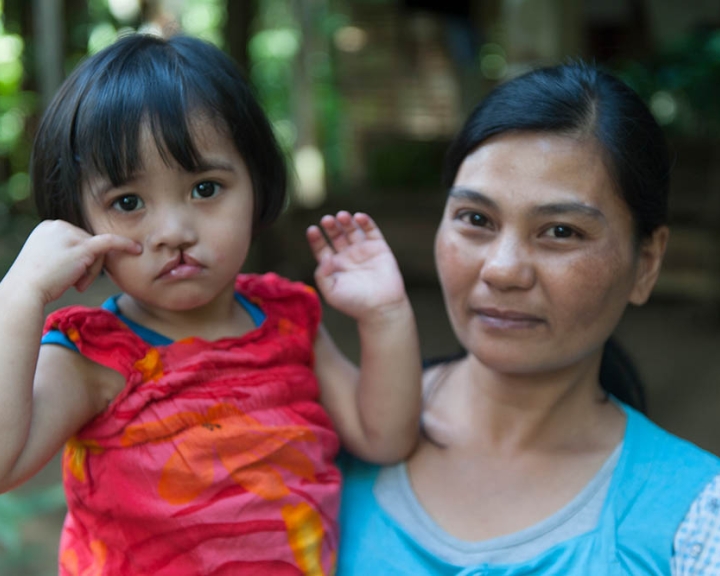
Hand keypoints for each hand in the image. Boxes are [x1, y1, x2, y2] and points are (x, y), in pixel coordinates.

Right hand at [3, 220, 141, 304]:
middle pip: (89, 244)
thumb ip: (65, 251)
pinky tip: (136, 249)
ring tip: (74, 284)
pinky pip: (109, 243)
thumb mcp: (49, 259)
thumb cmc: (36, 282)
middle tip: (73, 283)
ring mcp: (70, 235)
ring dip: (90, 272)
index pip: (78, 239)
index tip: (70, 274)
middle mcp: (59, 225)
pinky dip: (124, 245)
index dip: (81, 259)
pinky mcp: (82, 247)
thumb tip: (85, 255)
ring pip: (97, 252)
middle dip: (87, 266)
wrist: (25, 291)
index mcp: (50, 226)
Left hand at [307, 211, 407, 321]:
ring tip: (342, 216)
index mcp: (334, 266)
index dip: (316, 238)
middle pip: (336, 235)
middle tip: (327, 220)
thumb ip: (322, 274)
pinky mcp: (379, 248)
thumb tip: (325, 256)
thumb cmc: (355, 304)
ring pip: (352, 230)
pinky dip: (366, 222)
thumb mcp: (331, 292)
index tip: (312, 229)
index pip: (321, 248)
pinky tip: (359, 217)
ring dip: (346, 221)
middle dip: (331, 226)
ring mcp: (363, 251)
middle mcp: (347, 256)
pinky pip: (371, 231)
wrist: (382, 308)